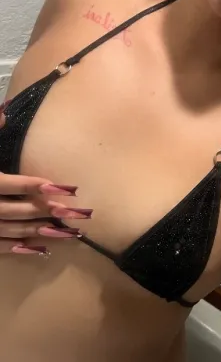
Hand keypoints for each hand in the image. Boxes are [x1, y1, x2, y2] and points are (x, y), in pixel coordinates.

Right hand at [1, 100, 88, 255]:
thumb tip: (4, 112)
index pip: (11, 184)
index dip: (36, 185)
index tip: (63, 188)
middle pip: (15, 210)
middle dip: (45, 211)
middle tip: (72, 213)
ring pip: (10, 230)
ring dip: (38, 232)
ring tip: (65, 232)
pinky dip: (18, 248)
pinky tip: (40, 249)